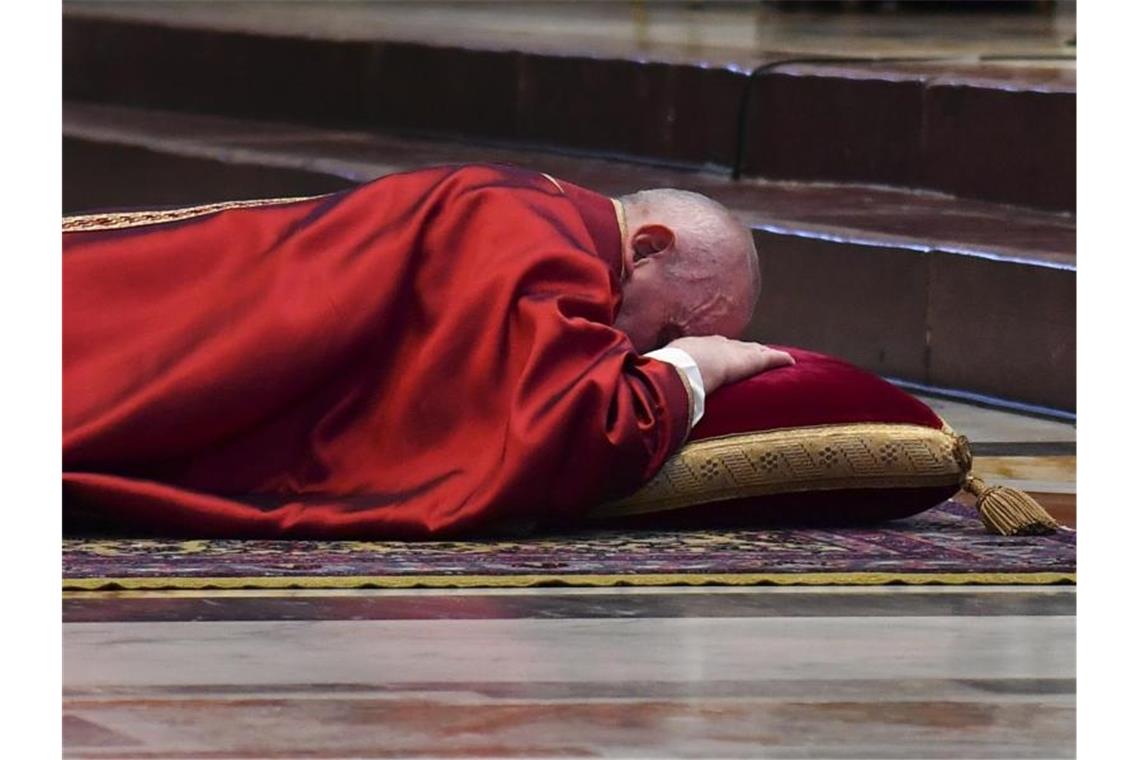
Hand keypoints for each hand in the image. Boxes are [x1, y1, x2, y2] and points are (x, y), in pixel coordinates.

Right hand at [666, 336, 794, 394]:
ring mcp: (734, 351)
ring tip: (769, 356)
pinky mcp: (750, 361)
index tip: (723, 354)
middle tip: (751, 352)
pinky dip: (779, 359)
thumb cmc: (667, 372)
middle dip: (743, 349)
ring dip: (761, 353)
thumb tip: (646, 390)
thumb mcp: (659, 373)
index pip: (711, 348)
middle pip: (734, 346)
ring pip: (753, 350)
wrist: (684, 367)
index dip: (720, 351)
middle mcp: (716, 344)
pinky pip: (770, 359)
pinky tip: (790, 361)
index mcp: (694, 346)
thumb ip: (659, 379)